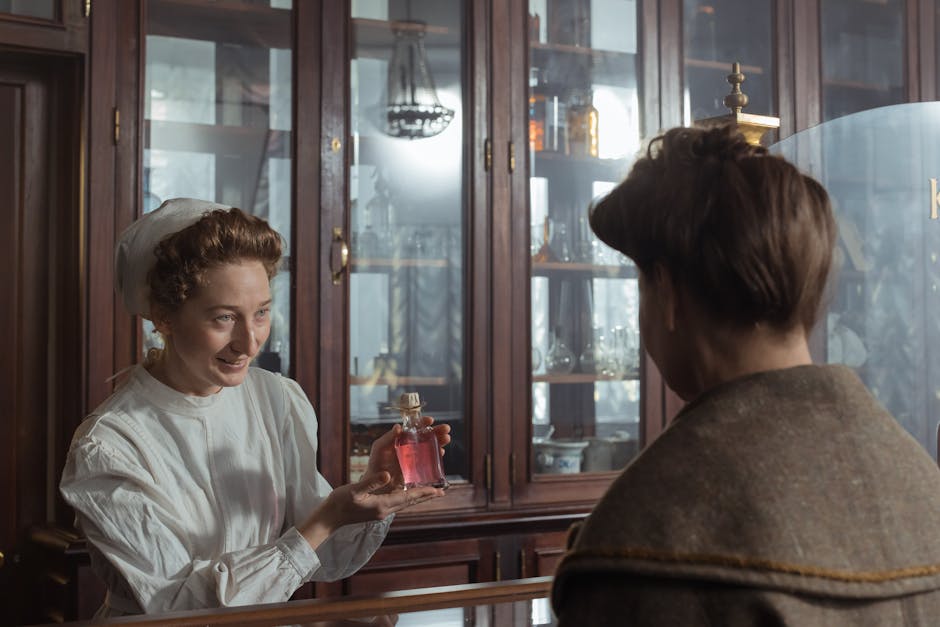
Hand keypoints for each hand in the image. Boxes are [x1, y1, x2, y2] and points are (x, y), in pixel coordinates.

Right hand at [300, 470, 444, 547]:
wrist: (329, 519)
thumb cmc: (340, 503)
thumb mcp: (355, 490)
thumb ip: (371, 482)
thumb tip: (387, 474)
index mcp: (382, 505)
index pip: (408, 498)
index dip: (423, 493)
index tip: (438, 490)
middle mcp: (385, 510)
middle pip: (410, 502)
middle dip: (426, 496)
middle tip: (442, 492)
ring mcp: (381, 512)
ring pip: (405, 503)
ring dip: (417, 496)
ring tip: (430, 492)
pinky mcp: (377, 511)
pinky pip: (397, 503)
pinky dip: (406, 497)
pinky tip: (408, 493)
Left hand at [366, 418, 450, 492]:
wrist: (376, 485)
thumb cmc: (375, 464)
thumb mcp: (379, 449)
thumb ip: (387, 438)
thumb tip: (398, 426)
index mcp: (400, 439)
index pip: (413, 428)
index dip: (422, 423)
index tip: (430, 420)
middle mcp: (409, 447)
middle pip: (425, 436)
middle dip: (436, 431)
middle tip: (446, 429)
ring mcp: (414, 458)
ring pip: (430, 447)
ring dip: (439, 442)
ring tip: (446, 439)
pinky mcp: (417, 469)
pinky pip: (429, 461)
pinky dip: (436, 456)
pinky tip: (441, 453)